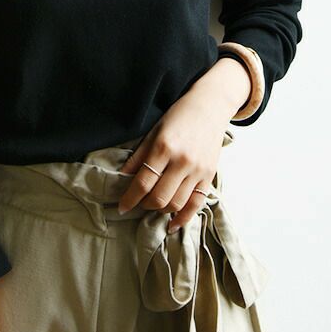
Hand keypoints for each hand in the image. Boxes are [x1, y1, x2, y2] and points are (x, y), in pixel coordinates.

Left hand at [117, 65, 245, 232]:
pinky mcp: (209, 176)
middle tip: (136, 204)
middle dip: (143, 206)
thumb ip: (138, 156)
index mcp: (163, 148)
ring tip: (151, 207)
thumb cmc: (178, 116)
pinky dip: (183, 217)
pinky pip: (196, 203)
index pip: (142, 182)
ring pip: (176, 203)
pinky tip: (172, 224)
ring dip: (160, 211)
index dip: (129, 199)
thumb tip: (121, 177)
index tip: (121, 207)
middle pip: (159, 197)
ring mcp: (198, 170)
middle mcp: (182, 161)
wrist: (209, 107)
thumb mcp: (153, 131)